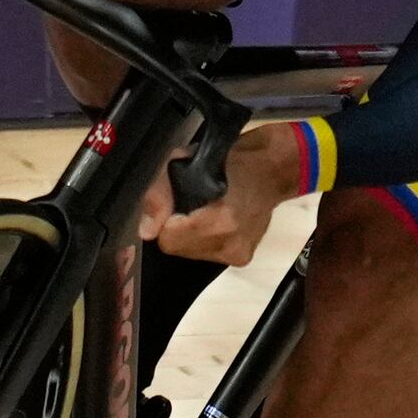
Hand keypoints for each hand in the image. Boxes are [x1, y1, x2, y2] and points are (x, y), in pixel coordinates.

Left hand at [141, 121, 302, 266]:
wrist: (271, 169)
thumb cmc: (230, 160)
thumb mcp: (183, 161)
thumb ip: (159, 195)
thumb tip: (147, 230)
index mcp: (221, 221)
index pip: (169, 240)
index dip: (167, 219)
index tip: (179, 202)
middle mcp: (232, 243)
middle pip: (179, 249)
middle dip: (179, 228)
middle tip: (194, 203)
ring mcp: (239, 254)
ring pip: (192, 254)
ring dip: (192, 235)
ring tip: (208, 210)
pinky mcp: (243, 258)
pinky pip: (208, 255)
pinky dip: (207, 239)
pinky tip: (219, 220)